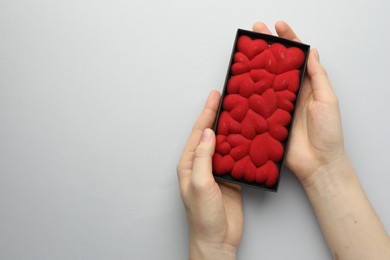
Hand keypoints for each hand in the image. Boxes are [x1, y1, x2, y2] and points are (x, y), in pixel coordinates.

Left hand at [177, 91, 242, 259]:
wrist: (217, 239)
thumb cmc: (203, 216)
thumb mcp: (200, 184)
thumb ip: (203, 158)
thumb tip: (209, 133)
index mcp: (189, 164)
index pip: (199, 133)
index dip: (207, 113)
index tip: (215, 96)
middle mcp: (201, 164)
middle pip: (212, 134)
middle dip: (219, 115)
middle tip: (229, 97)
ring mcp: (217, 170)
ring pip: (225, 143)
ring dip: (233, 128)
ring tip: (241, 111)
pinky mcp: (231, 178)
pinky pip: (236, 157)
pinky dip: (243, 145)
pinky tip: (249, 136)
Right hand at [252, 21, 348, 186]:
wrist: (317, 163)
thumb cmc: (327, 133)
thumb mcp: (327, 100)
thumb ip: (318, 76)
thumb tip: (311, 52)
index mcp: (307, 85)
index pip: (297, 57)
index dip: (288, 40)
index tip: (278, 26)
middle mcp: (290, 93)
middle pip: (276, 65)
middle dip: (266, 47)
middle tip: (256, 31)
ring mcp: (277, 105)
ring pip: (264, 81)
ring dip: (255, 65)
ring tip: (245, 51)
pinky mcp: (267, 119)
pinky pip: (256, 103)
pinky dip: (248, 92)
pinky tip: (241, 81)